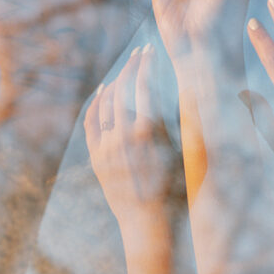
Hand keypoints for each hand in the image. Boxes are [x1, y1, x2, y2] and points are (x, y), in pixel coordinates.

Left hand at [84, 45, 178, 229]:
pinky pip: (90, 123)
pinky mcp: (96, 157)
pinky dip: (95, 104)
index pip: (144, 85)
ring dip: (115, 83)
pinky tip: (101, 93)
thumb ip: (177, 119)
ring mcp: (106, 145)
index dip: (147, 64)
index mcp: (148, 130)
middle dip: (131, 66)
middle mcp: (124, 134)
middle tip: (139, 54)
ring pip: (106, 103)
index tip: (150, 51)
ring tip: (125, 72)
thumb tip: (183, 91)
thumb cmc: (175, 188)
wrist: (148, 222)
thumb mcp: (182, 151)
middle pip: (123, 88)